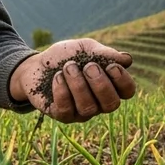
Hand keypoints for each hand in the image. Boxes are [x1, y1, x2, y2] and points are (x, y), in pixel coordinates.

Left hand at [10, 38, 136, 122]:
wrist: (37, 64)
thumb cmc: (65, 56)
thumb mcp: (85, 48)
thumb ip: (104, 53)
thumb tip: (127, 60)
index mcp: (110, 84)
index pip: (128, 91)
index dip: (123, 80)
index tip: (110, 66)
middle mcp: (99, 102)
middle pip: (111, 104)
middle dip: (100, 83)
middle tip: (87, 66)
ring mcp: (81, 112)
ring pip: (88, 108)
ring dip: (78, 84)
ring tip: (67, 67)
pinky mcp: (63, 115)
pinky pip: (67, 110)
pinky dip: (61, 90)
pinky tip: (57, 77)